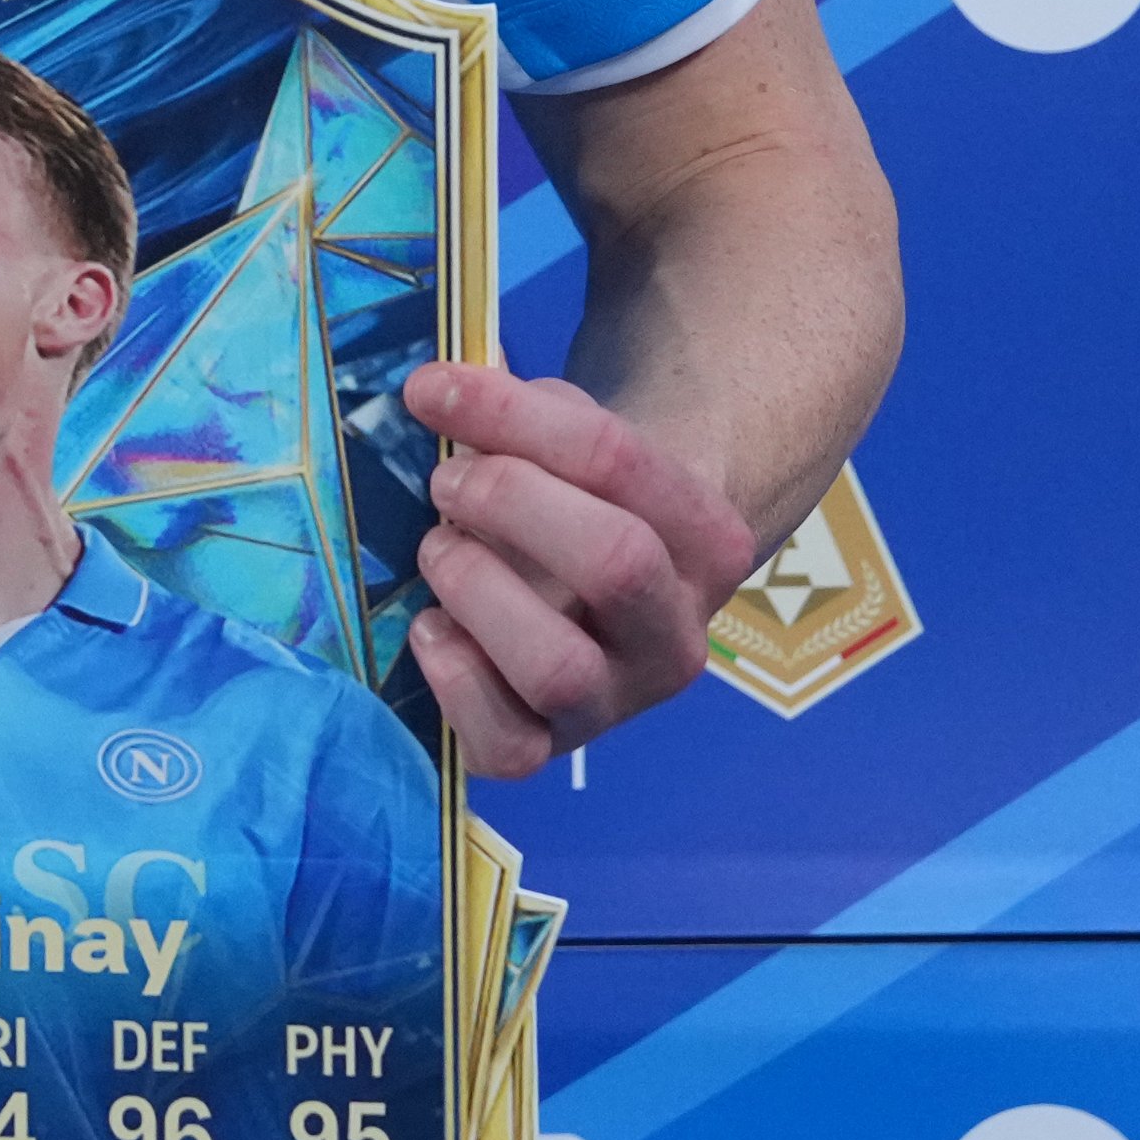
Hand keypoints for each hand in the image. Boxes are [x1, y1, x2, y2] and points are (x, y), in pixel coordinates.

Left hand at [397, 359, 761, 776]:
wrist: (596, 581)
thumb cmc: (576, 495)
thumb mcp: (565, 436)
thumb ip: (513, 410)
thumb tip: (431, 391)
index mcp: (708, 540)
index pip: (617, 460)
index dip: (510, 414)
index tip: (430, 390)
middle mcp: (678, 633)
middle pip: (613, 563)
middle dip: (508, 501)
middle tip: (448, 481)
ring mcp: (619, 703)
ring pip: (559, 668)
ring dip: (477, 591)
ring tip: (440, 550)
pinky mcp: (552, 748)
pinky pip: (508, 746)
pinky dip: (454, 682)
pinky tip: (432, 627)